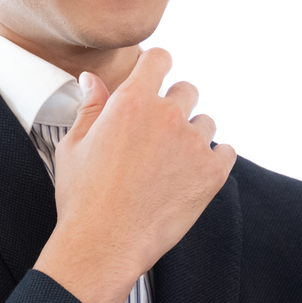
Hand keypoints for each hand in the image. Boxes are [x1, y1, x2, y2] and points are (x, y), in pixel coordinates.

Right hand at [33, 49, 235, 302]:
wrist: (105, 244)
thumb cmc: (83, 196)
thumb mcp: (74, 145)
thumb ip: (90, 107)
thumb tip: (92, 78)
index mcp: (131, 101)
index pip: (160, 58)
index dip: (157, 67)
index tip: (154, 81)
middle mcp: (166, 116)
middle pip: (187, 90)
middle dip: (173, 106)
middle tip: (157, 136)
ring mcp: (193, 144)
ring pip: (206, 123)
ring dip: (193, 135)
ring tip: (170, 163)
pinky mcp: (213, 173)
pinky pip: (227, 152)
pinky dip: (214, 159)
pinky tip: (192, 175)